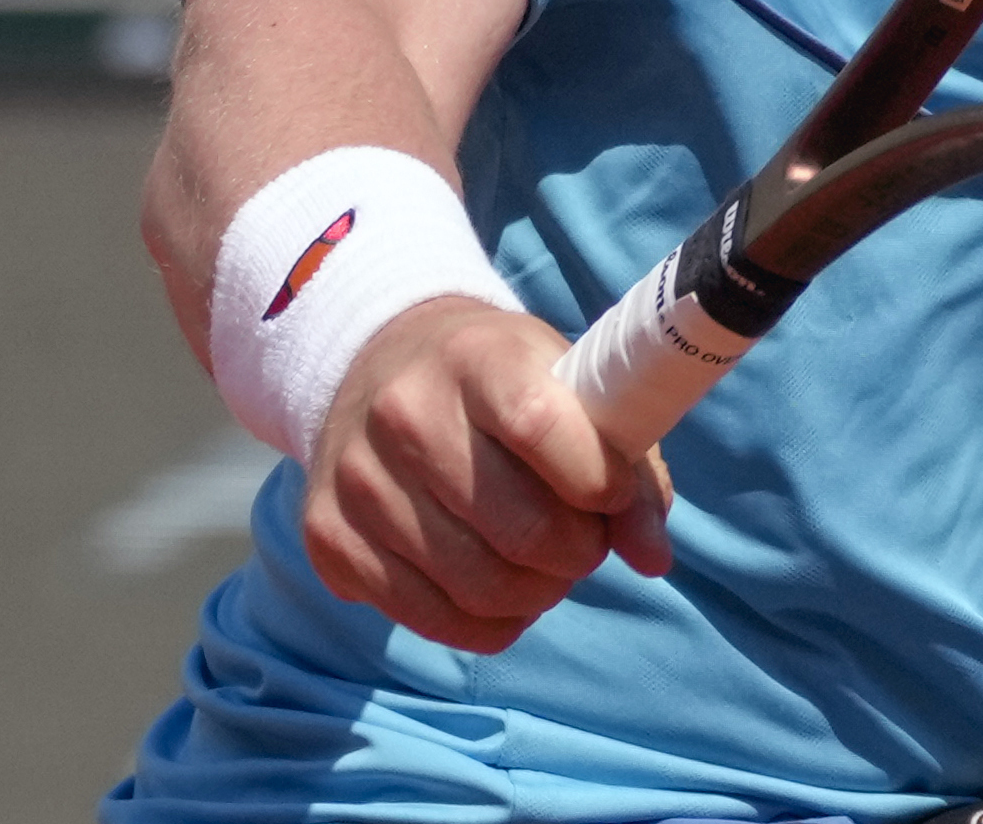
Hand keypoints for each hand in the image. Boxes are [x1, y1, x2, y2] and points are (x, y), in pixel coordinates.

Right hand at [303, 298, 673, 654]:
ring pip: (474, 585)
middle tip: (585, 546)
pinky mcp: (327, 538)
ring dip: (536, 594)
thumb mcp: (572, 386)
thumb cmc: (503, 381)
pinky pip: (424, 617)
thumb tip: (654, 559)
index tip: (614, 499)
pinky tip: (503, 596)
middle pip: (517, 526)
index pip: (540, 426)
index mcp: (476, 358)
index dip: (597, 481)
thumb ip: (627, 467)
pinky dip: (484, 624)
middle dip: (576, 555)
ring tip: (549, 570)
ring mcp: (357, 481)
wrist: (381, 364)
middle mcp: (404, 414)